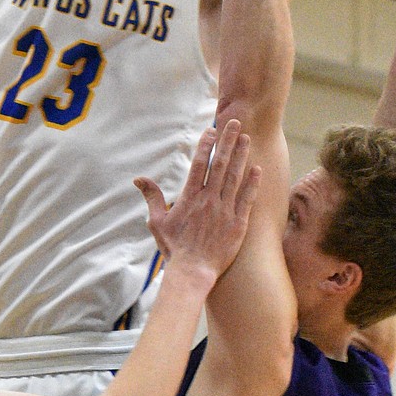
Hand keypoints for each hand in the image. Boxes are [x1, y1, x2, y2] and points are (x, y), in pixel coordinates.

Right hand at [136, 119, 259, 285]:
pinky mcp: (238, 223)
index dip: (206, 145)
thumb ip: (152, 197)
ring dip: (241, 156)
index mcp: (189, 197)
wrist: (193, 272)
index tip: (212, 130)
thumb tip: (138, 179)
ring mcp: (225, 211)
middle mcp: (208, 200)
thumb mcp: (157, 222)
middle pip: (220, 164)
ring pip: (235, 177)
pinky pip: (247, 198)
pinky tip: (257, 168)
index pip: (199, 164)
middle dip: (228, 142)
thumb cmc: (174, 248)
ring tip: (246, 138)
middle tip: (235, 123)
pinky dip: (252, 182)